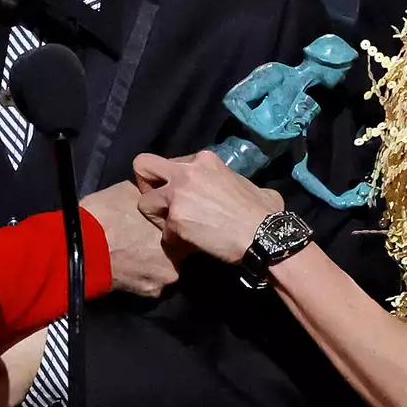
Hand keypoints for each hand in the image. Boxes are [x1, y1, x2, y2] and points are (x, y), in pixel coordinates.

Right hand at [80, 179, 178, 297]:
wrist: (82, 247)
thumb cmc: (106, 215)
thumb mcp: (131, 192)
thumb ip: (149, 199)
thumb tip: (152, 195)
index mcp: (177, 229)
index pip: (185, 229)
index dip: (172, 225)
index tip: (159, 222)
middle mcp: (178, 257)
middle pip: (178, 250)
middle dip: (164, 245)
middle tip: (145, 238)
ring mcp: (164, 278)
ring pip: (164, 268)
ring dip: (153, 262)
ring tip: (134, 252)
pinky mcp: (149, 293)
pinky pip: (150, 282)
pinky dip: (141, 276)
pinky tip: (127, 266)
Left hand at [134, 151, 283, 264]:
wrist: (264, 235)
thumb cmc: (263, 211)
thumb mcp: (245, 183)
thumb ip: (228, 179)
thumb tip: (234, 188)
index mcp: (203, 160)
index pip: (171, 162)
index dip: (174, 180)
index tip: (184, 195)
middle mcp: (185, 172)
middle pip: (143, 166)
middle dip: (146, 184)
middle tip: (158, 203)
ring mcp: (177, 196)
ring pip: (145, 203)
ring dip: (158, 217)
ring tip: (176, 229)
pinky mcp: (175, 221)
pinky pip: (164, 234)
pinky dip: (177, 242)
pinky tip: (192, 245)